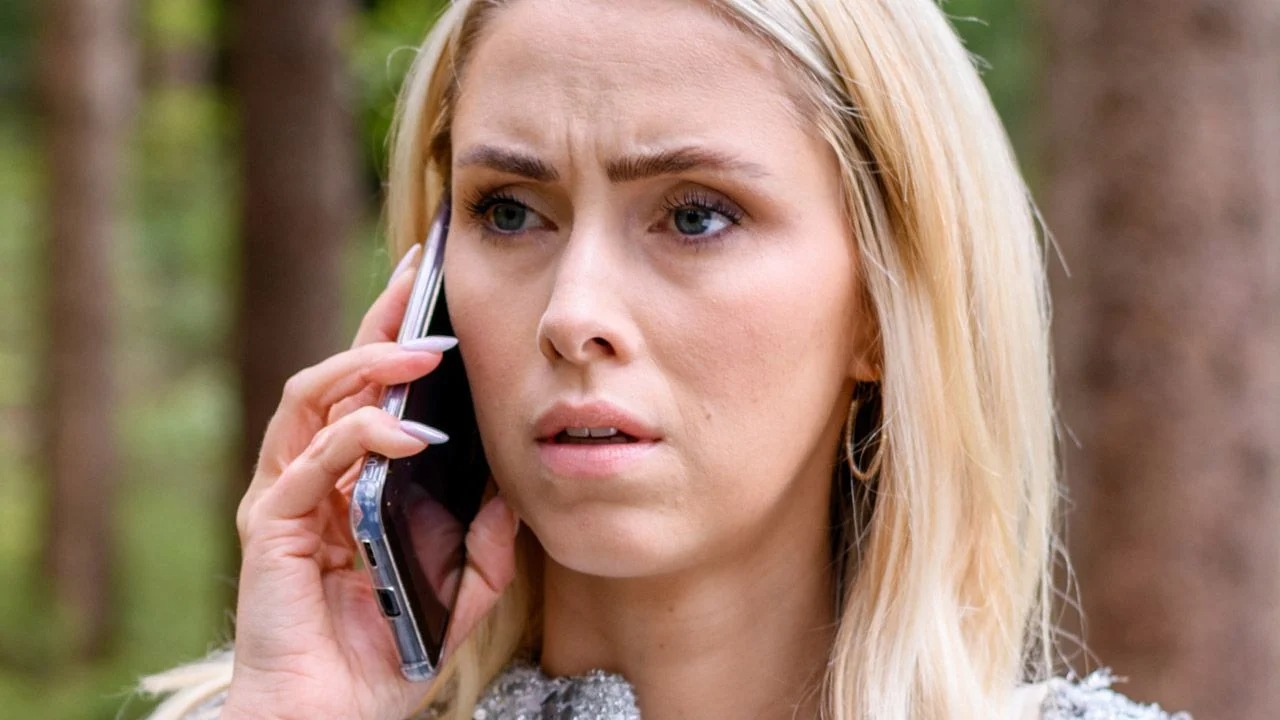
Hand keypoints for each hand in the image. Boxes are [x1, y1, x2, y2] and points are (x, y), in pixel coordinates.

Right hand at [222, 250, 519, 719]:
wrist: (334, 717)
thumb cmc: (385, 653)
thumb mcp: (456, 591)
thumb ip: (482, 544)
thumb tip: (514, 488)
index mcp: (351, 481)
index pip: (373, 392)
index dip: (398, 336)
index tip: (437, 291)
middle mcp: (312, 475)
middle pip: (339, 373)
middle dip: (380, 318)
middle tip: (421, 275)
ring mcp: (287, 494)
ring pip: (313, 396)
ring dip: (370, 364)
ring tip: (427, 351)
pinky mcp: (272, 523)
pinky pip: (312, 460)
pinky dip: (362, 437)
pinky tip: (413, 437)